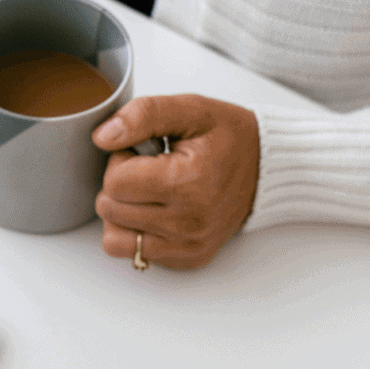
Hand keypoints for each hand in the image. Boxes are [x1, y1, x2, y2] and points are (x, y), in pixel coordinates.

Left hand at [92, 94, 259, 269]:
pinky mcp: (189, 258)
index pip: (115, 182)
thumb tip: (103, 137)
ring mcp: (189, 245)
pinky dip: (136, 233)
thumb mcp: (189, 110)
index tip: (143, 151)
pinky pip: (135, 255)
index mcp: (188, 182)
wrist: (266, 167)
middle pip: (110, 209)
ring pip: (114, 238)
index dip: (120, 160)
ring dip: (122, 212)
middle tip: (147, 169)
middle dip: (119, 184)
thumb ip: (142, 115)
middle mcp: (189, 222)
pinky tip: (156, 210)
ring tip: (148, 192)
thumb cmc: (227, 137)